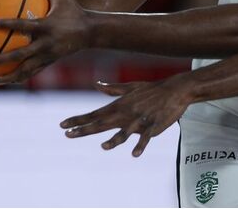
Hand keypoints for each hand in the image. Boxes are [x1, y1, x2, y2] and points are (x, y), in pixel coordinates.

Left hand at [0, 0, 90, 83]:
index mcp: (46, 27)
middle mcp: (46, 44)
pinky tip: (6, 80)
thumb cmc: (75, 11)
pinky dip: (19, 77)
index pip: (23, 25)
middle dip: (1, 59)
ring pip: (26, 70)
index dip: (6, 24)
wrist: (92, 32)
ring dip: (9, 76)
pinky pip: (32, 72)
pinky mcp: (50, 62)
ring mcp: (48, 56)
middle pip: (20, 55)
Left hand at [60, 77, 193, 156]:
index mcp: (119, 105)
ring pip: (124, 132)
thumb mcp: (131, 87)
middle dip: (84, 129)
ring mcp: (139, 120)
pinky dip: (140, 145)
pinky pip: (145, 137)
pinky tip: (134, 154)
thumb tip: (97, 84)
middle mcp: (126, 113)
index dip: (78, 120)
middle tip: (67, 135)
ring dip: (114, 140)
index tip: (62, 125)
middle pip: (102, 123)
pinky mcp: (153, 126)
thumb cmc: (152, 89)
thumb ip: (113, 89)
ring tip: (104, 146)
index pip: (94, 114)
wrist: (175, 89)